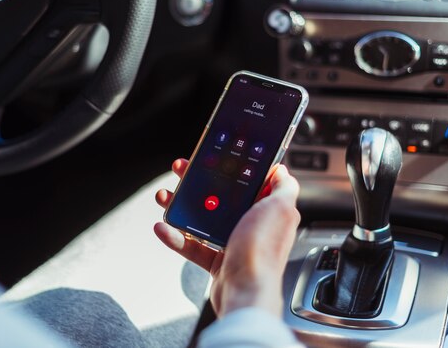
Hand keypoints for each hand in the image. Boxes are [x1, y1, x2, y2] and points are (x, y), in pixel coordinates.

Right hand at [154, 159, 300, 316]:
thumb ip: (284, 187)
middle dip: (198, 182)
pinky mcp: (217, 260)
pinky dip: (175, 237)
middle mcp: (251, 225)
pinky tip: (163, 228)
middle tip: (182, 171)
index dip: (229, 167)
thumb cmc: (262, 251)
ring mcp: (232, 242)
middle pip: (221, 196)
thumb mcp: (280, 208)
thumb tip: (281, 170)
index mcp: (266, 209)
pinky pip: (192, 245)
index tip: (213, 157)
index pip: (247, 181)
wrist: (244, 291)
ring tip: (165, 197)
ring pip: (203, 218)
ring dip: (181, 206)